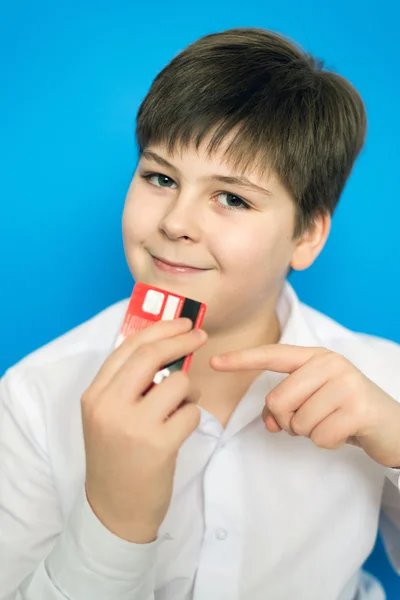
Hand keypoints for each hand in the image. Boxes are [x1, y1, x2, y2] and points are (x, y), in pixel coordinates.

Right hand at [82, 317, 206, 543]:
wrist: (115, 509)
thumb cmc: (116, 457)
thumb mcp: (107, 416)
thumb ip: (127, 384)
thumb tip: (166, 346)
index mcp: (94, 394)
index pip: (128, 346)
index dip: (159, 329)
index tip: (182, 323)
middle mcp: (109, 406)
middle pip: (151, 354)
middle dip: (182, 339)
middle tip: (200, 336)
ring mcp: (133, 425)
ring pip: (177, 382)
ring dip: (188, 390)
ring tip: (180, 408)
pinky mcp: (158, 445)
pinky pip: (191, 413)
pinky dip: (192, 417)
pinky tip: (179, 430)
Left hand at [211, 345, 399, 467]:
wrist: (393, 426)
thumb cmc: (345, 411)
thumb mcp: (314, 401)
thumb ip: (285, 404)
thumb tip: (269, 422)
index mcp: (314, 357)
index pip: (272, 355)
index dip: (241, 359)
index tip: (214, 361)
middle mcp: (329, 363)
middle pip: (278, 400)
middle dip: (289, 421)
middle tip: (313, 420)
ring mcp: (345, 383)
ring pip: (298, 422)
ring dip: (310, 432)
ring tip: (332, 423)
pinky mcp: (358, 408)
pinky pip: (319, 437)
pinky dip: (328, 442)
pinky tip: (344, 432)